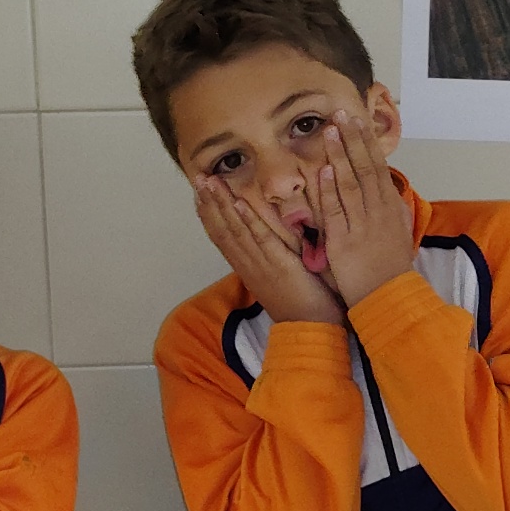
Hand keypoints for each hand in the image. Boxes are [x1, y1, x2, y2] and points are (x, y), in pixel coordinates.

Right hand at [194, 169, 338, 324]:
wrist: (311, 332)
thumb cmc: (300, 308)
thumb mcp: (277, 282)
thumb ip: (270, 263)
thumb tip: (266, 248)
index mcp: (248, 269)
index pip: (223, 238)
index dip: (210, 215)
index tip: (199, 194)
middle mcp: (249, 265)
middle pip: (223, 229)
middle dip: (209, 202)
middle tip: (198, 178)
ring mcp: (262, 265)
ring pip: (236, 230)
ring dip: (222, 204)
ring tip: (209, 181)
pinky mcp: (280, 266)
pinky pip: (262, 239)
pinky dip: (249, 220)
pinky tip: (239, 203)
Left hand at [314, 118, 412, 310]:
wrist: (389, 299)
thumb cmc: (391, 268)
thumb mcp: (397, 234)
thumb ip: (391, 211)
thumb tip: (389, 191)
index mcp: (390, 208)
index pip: (377, 167)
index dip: (366, 142)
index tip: (356, 120)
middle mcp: (378, 212)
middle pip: (364, 168)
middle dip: (352, 139)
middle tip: (341, 113)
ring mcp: (361, 226)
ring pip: (350, 184)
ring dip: (340, 156)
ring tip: (329, 131)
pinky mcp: (344, 243)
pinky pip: (336, 213)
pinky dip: (330, 192)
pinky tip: (324, 172)